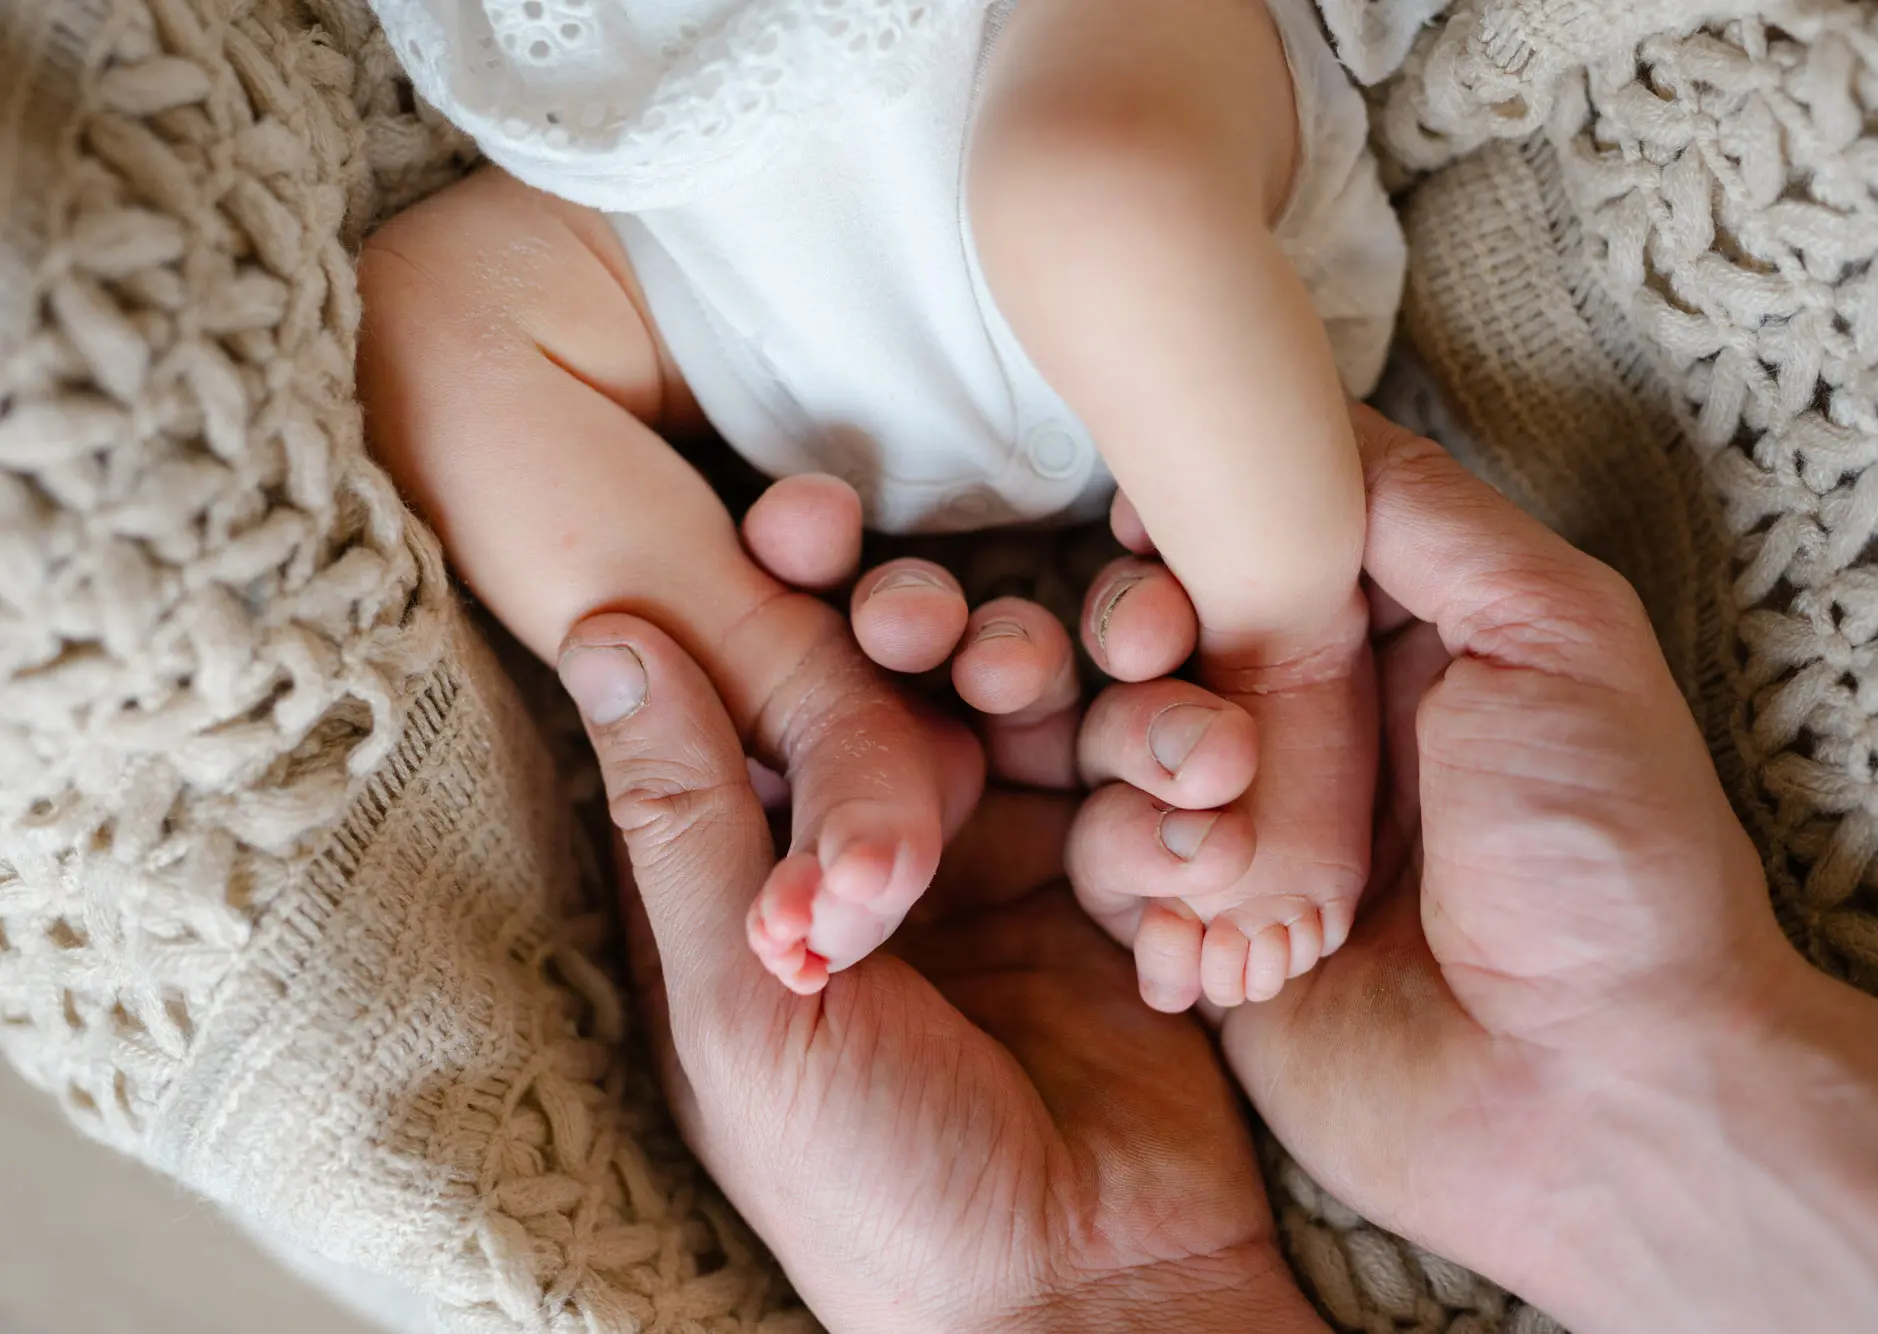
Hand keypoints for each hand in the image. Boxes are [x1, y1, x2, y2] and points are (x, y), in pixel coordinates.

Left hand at [560, 611, 1324, 1333]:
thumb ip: (688, 814)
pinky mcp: (1111, 892)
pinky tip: (1197, 818)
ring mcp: (1002, 865)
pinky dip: (1168, 789)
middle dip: (949, 636)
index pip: (761, 689)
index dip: (782, 593)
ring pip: (1040, 716)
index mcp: (761, 871)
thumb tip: (606, 626)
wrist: (1079, 1308)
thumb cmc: (871, 1181)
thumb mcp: (744, 999)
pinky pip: (1133, 793)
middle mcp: (875, 850)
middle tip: (977, 640)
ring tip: (1156, 725)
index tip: (810, 518)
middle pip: (907, 680)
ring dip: (1094, 702)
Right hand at [1069, 408, 1877, 1332]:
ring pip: (1119, 750)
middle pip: (1167, 637)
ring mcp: (1259, 834)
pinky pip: (1116, 878)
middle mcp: (1321, 726)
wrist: (1601, 1097)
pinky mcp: (1215, 937)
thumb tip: (1298, 425)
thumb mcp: (1552, 632)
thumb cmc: (1606, 857)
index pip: (1258, 542)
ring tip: (1218, 852)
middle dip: (1142, 643)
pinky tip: (1208, 942)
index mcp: (1406, 639)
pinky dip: (1139, 890)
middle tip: (1166, 676)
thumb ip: (1422, 515)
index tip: (1144, 531)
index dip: (1188, 528)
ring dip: (1144, 779)